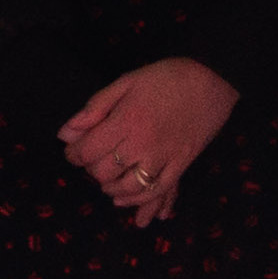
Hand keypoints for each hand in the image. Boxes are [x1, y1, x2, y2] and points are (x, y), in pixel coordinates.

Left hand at [58, 57, 238, 230]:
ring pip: (129, 187)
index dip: (74, 155)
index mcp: (126, 121)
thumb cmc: (165, 78)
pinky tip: (125, 199)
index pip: (88, 150)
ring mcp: (164, 157)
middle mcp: (143, 143)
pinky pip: (158, 191)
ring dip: (111, 188)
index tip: (72, 152)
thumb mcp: (125, 83)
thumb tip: (65, 134)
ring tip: (105, 182)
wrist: (212, 81)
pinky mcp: (181, 165)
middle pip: (105, 171)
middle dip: (91, 170)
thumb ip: (94, 109)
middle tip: (90, 162)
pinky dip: (139, 200)